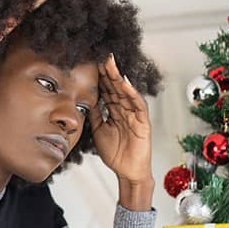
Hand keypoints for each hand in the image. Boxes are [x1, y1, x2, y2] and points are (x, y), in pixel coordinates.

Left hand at [89, 53, 153, 186]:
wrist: (127, 172)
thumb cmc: (115, 153)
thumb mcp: (98, 130)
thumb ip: (95, 115)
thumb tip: (85, 99)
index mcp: (114, 111)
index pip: (107, 90)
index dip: (100, 78)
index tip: (90, 63)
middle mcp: (125, 110)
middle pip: (116, 87)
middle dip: (109, 72)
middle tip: (100, 55)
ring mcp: (134, 115)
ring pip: (126, 92)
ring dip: (119, 78)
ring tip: (111, 63)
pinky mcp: (143, 123)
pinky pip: (138, 106)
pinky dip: (132, 94)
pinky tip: (125, 84)